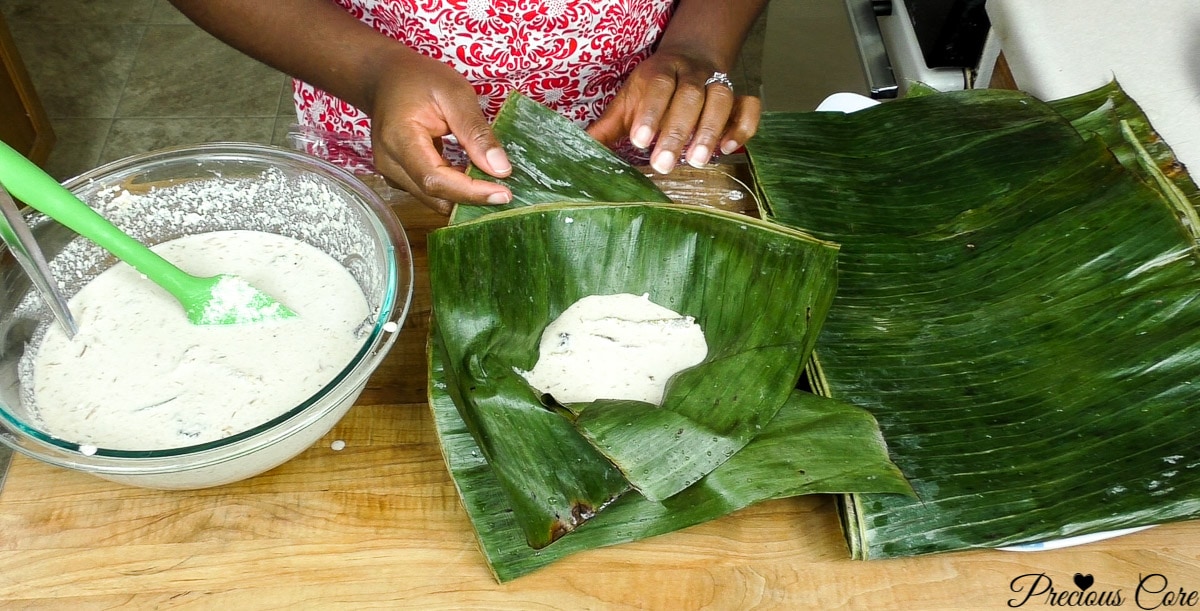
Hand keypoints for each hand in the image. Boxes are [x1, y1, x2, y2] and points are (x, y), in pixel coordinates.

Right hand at [367, 52, 512, 213]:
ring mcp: (391, 172)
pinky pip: (430, 191)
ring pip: (433, 199)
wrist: (387, 77)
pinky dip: (454, 188)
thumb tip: (500, 169)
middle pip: (434, 195)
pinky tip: (473, 175)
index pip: (435, 179)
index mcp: (399, 138)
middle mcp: (389, 162)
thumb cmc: (419, 79)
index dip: (470, 192)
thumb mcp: (455, 94)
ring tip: (492, 181)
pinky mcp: (399, 176)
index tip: (504, 193)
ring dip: (464, 195)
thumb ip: (476, 132)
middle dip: (472, 198)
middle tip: (506, 189)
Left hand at [587, 47, 760, 173]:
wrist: (689, 61)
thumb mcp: (627, 103)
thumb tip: (582, 149)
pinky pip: (748, 107)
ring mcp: (717, 83)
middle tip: (665, 164)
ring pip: (720, 100)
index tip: (641, 141)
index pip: (657, 86)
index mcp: (659, 71)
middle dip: (677, 131)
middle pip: (689, 97)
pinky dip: (742, 126)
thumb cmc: (652, 91)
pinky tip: (728, 149)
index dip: (651, 112)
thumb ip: (608, 128)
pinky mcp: (738, 97)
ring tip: (697, 161)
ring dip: (710, 130)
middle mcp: (691, 74)